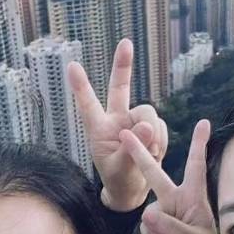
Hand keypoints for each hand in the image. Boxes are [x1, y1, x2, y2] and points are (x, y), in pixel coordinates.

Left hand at [67, 38, 167, 210]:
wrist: (132, 190)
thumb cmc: (118, 180)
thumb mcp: (121, 169)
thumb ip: (133, 149)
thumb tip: (147, 126)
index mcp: (99, 130)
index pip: (88, 105)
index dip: (81, 86)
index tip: (72, 66)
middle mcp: (116, 120)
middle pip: (119, 88)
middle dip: (123, 65)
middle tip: (125, 43)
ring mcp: (134, 121)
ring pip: (150, 114)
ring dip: (153, 135)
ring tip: (148, 155)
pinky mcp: (150, 126)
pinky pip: (161, 126)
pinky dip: (161, 141)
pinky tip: (154, 153)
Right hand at [120, 119, 219, 233]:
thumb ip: (171, 228)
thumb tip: (147, 214)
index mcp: (194, 197)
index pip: (196, 167)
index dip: (199, 145)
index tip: (205, 123)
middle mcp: (176, 199)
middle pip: (155, 174)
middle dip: (140, 154)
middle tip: (126, 134)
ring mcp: (162, 211)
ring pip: (150, 217)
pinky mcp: (152, 225)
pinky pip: (146, 230)